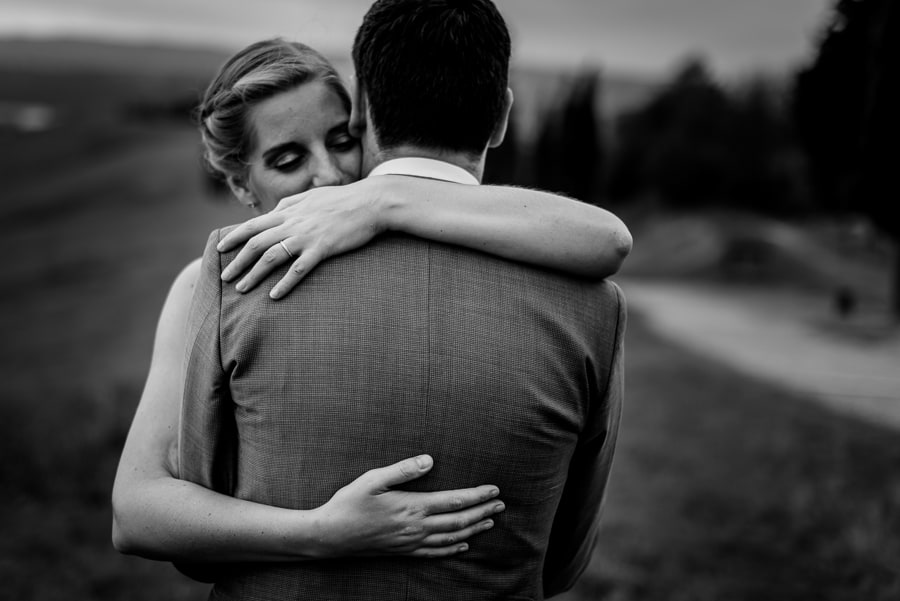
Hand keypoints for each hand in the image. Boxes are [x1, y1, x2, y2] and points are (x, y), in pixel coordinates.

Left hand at [217, 179, 385, 298]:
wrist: (371, 203)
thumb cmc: (344, 199)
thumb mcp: (312, 195)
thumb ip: (291, 203)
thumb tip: (274, 210)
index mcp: (290, 210)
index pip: (254, 224)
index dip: (234, 237)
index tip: (220, 248)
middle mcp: (293, 223)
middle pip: (256, 243)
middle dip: (237, 261)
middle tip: (225, 277)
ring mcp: (307, 236)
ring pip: (271, 256)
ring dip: (253, 274)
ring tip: (241, 289)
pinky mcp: (323, 248)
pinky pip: (298, 269)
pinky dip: (284, 283)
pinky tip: (274, 296)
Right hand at [311, 455, 503, 558]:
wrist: (330, 536)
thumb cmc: (349, 503)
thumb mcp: (372, 479)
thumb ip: (403, 469)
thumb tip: (430, 460)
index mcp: (412, 506)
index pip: (454, 501)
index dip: (477, 495)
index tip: (494, 489)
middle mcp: (416, 527)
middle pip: (458, 521)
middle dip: (482, 512)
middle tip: (501, 504)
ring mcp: (410, 542)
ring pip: (451, 538)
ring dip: (473, 529)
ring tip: (490, 522)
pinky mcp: (403, 551)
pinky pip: (434, 552)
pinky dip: (452, 549)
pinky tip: (462, 545)